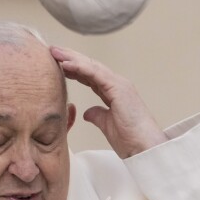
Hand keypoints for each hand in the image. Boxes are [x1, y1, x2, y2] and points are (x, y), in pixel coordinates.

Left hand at [50, 46, 167, 158]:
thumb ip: (98, 115)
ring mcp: (119, 84)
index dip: (74, 68)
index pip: (90, 75)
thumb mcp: (107, 125)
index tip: (57, 64)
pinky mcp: (119, 88)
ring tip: (55, 52)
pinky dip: (80, 67)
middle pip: (89, 66)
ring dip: (72, 58)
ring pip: (91, 66)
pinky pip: (96, 74)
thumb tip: (87, 112)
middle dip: (70, 57)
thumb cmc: (131, 140)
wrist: (146, 148)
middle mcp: (117, 84)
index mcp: (114, 92)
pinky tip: (66, 64)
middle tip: (52, 51)